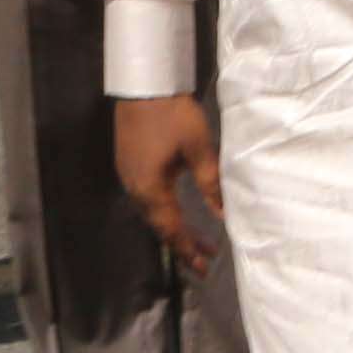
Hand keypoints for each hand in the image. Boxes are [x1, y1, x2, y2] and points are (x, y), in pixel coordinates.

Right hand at [113, 93, 223, 277]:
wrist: (144, 85)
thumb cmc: (173, 115)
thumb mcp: (199, 149)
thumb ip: (211, 184)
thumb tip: (223, 214)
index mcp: (151, 188)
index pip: (172, 229)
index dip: (188, 249)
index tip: (204, 267)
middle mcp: (135, 188)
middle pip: (159, 226)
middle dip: (182, 244)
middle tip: (204, 259)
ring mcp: (128, 176)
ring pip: (151, 213)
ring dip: (173, 227)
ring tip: (196, 238)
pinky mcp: (128, 164)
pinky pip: (146, 198)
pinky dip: (163, 211)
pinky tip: (176, 209)